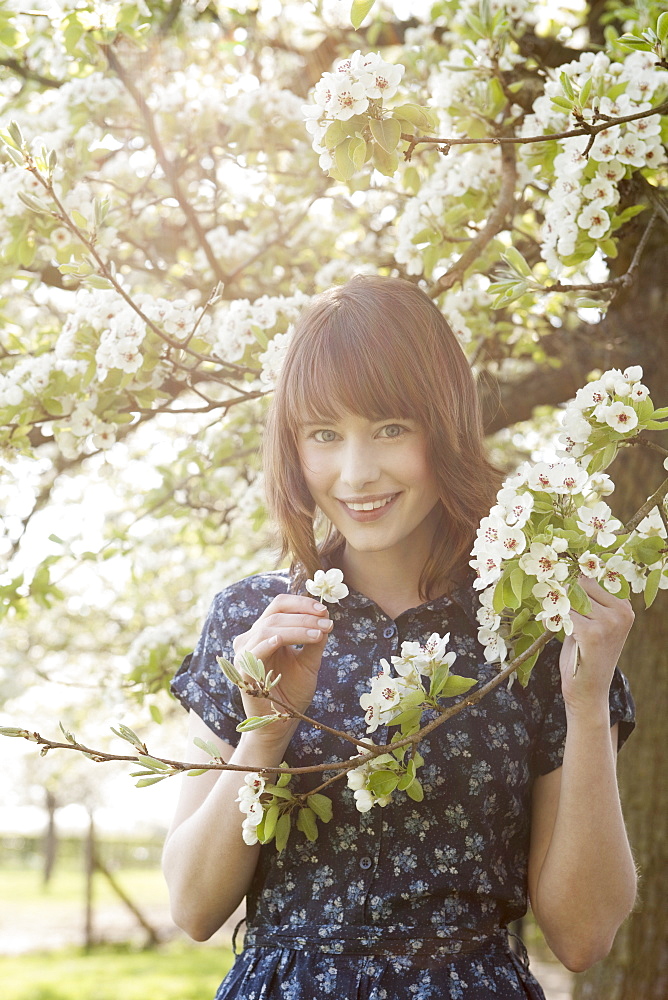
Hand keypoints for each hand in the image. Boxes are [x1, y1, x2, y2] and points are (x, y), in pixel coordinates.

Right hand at [232, 593, 332, 746]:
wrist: (280, 723)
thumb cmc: (292, 691)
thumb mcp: (309, 662)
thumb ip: (315, 641)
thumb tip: (326, 618)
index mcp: (265, 632)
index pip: (279, 606)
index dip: (301, 603)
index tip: (324, 610)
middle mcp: (251, 639)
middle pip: (275, 613)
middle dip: (304, 615)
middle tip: (327, 622)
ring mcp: (245, 654)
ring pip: (269, 628)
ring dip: (297, 628)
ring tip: (319, 633)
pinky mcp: (243, 670)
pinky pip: (256, 650)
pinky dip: (271, 641)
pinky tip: (286, 639)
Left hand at [559, 575, 634, 716]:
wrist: (588, 690)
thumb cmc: (584, 654)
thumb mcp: (589, 623)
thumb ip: (581, 601)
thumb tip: (560, 577)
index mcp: (624, 607)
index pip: (590, 578)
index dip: (571, 585)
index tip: (561, 590)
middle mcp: (621, 612)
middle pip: (580, 585)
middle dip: (563, 596)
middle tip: (556, 610)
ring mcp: (609, 622)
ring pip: (570, 599)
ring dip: (557, 609)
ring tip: (559, 625)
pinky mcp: (593, 634)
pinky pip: (564, 614)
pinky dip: (554, 621)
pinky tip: (555, 629)